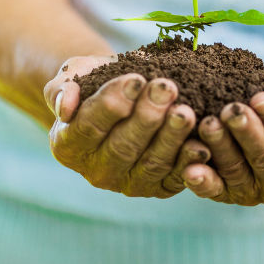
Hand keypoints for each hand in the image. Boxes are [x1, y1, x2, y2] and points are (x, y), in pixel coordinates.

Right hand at [44, 57, 209, 197]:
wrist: (122, 95)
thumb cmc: (95, 82)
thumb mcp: (73, 75)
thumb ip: (62, 88)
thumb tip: (65, 107)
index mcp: (68, 146)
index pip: (90, 126)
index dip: (113, 104)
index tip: (135, 79)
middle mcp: (95, 172)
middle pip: (123, 146)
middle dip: (147, 116)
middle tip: (166, 89)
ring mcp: (127, 183)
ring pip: (151, 163)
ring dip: (171, 137)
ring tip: (185, 111)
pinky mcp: (158, 188)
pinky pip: (174, 177)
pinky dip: (188, 161)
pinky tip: (201, 143)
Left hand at [180, 75, 263, 204]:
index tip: (262, 98)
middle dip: (248, 133)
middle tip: (232, 111)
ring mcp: (258, 192)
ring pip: (238, 171)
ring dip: (221, 149)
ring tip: (208, 124)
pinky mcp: (230, 194)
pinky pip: (216, 189)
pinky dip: (202, 181)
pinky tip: (189, 169)